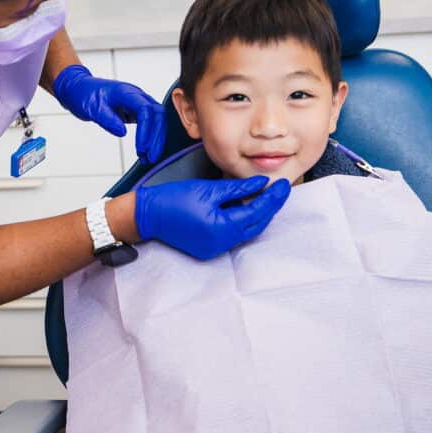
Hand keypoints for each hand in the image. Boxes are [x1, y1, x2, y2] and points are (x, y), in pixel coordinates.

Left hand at [53, 64, 165, 162]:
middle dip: (156, 137)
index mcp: (126, 92)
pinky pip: (150, 123)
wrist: (80, 89)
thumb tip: (122, 132)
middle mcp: (136, 95)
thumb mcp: (92, 108)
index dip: (146, 130)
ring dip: (155, 139)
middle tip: (151, 157)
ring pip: (157, 119)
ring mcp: (138, 102)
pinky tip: (145, 151)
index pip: (145, 110)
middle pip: (157, 114)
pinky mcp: (136, 110)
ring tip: (149, 158)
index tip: (142, 147)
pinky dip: (150, 137)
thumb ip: (107, 119)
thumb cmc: (85, 95)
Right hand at [135, 176, 290, 259]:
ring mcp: (215, 248)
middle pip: (255, 225)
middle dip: (269, 207)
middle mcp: (222, 243)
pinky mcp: (208, 247)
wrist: (147, 215)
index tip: (284, 185)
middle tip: (280, 190)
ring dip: (257, 215)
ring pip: (245, 231)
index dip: (273, 198)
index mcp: (223, 228)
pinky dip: (241, 221)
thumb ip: (238, 188)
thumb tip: (261, 184)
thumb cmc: (173, 200)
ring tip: (265, 195)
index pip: (257, 213)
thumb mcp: (208, 189)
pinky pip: (232, 234)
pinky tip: (245, 206)